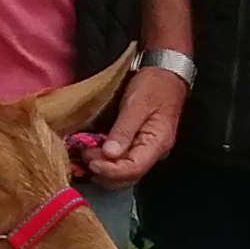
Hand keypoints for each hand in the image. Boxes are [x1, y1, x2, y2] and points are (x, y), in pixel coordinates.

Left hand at [78, 62, 184, 186]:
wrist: (165, 71)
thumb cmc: (153, 85)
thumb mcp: (136, 104)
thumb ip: (123, 130)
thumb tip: (109, 154)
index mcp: (157, 143)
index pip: (133, 169)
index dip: (110, 170)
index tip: (90, 161)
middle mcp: (154, 152)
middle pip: (128, 176)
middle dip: (104, 172)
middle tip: (84, 155)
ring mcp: (146, 150)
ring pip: (124, 173)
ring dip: (104, 169)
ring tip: (86, 154)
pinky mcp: (138, 146)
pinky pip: (123, 162)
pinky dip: (107, 162)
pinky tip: (94, 153)